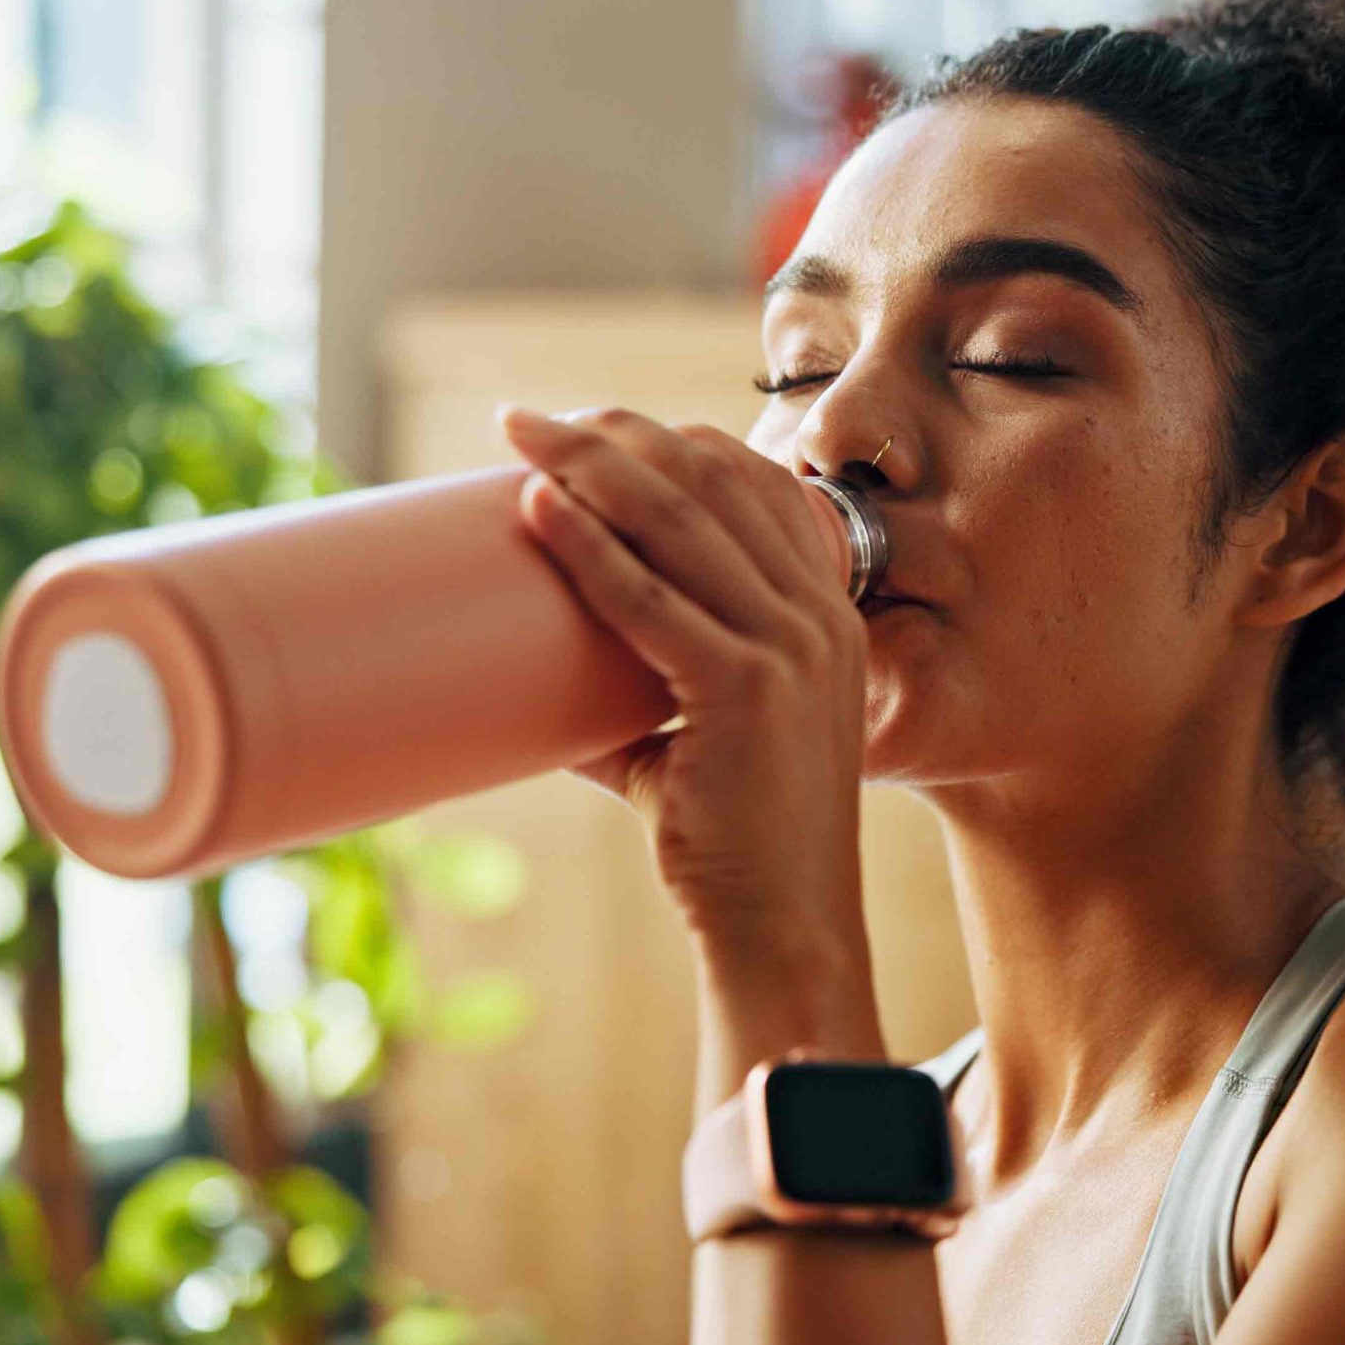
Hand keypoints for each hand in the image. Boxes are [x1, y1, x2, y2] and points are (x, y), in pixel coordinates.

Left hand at [497, 403, 870, 982]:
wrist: (782, 926)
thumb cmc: (738, 845)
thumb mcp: (695, 745)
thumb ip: (629, 705)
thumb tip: (532, 694)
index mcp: (824, 617)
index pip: (752, 486)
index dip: (667, 440)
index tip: (589, 426)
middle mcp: (817, 618)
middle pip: (709, 483)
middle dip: (612, 434)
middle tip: (530, 417)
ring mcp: (789, 649)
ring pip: (677, 522)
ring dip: (588, 463)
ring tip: (520, 434)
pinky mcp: (744, 690)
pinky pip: (648, 599)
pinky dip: (586, 546)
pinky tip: (539, 508)